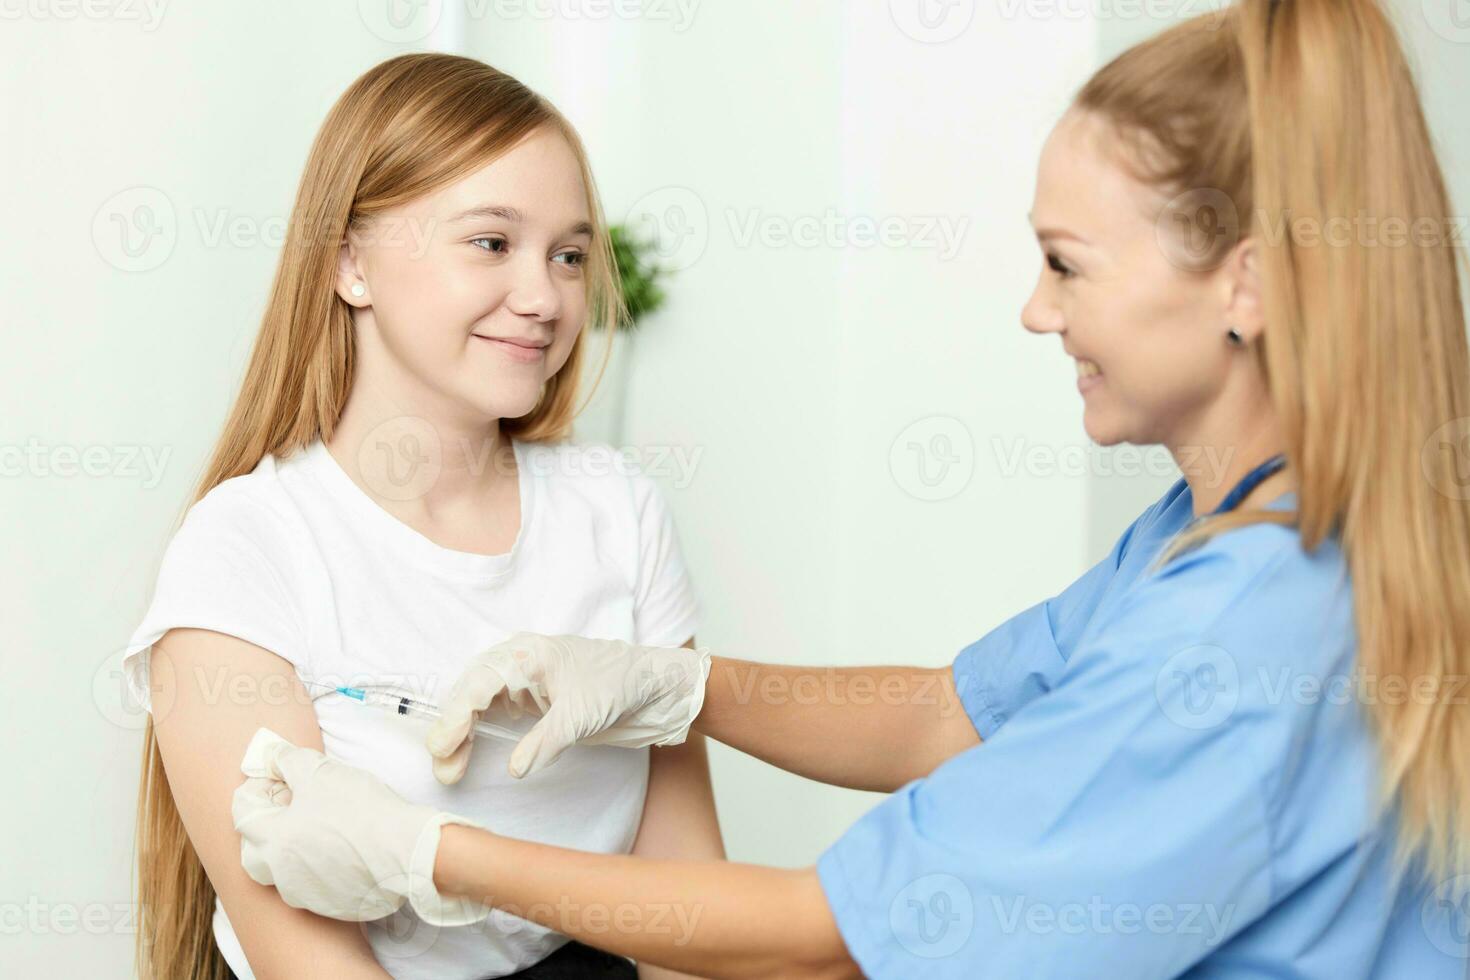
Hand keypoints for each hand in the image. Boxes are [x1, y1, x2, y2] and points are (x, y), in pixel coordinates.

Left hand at [232, 727, 490, 925]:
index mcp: (273, 841)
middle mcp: (281, 874)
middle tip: (287, 807)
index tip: (275, 778)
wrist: (406, 849)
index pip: (242, 814)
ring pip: (282, 870)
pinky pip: (311, 883)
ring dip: (289, 848)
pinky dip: (316, 865)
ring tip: (316, 827)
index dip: (255, 790)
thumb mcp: (321, 772)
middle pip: (253, 852)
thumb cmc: (362, 809)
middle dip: (263, 828)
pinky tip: (340, 847)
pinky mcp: (331, 904)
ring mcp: (305, 894)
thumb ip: (288, 760)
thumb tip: (271, 754)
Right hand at [426, 632, 711, 782]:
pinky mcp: (533, 701)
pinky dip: (477, 734)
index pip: (480, 682)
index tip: (444, 746)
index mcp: (528, 654)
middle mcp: (520, 663)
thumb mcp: (583, 714)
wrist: (656, 687)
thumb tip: (515, 768)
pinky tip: (468, 754)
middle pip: (471, 691)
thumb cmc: (622, 684)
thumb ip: (546, 741)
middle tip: (443, 765)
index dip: (457, 715)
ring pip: (478, 703)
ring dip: (462, 734)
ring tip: (450, 768)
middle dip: (453, 728)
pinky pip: (494, 713)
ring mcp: (525, 682)